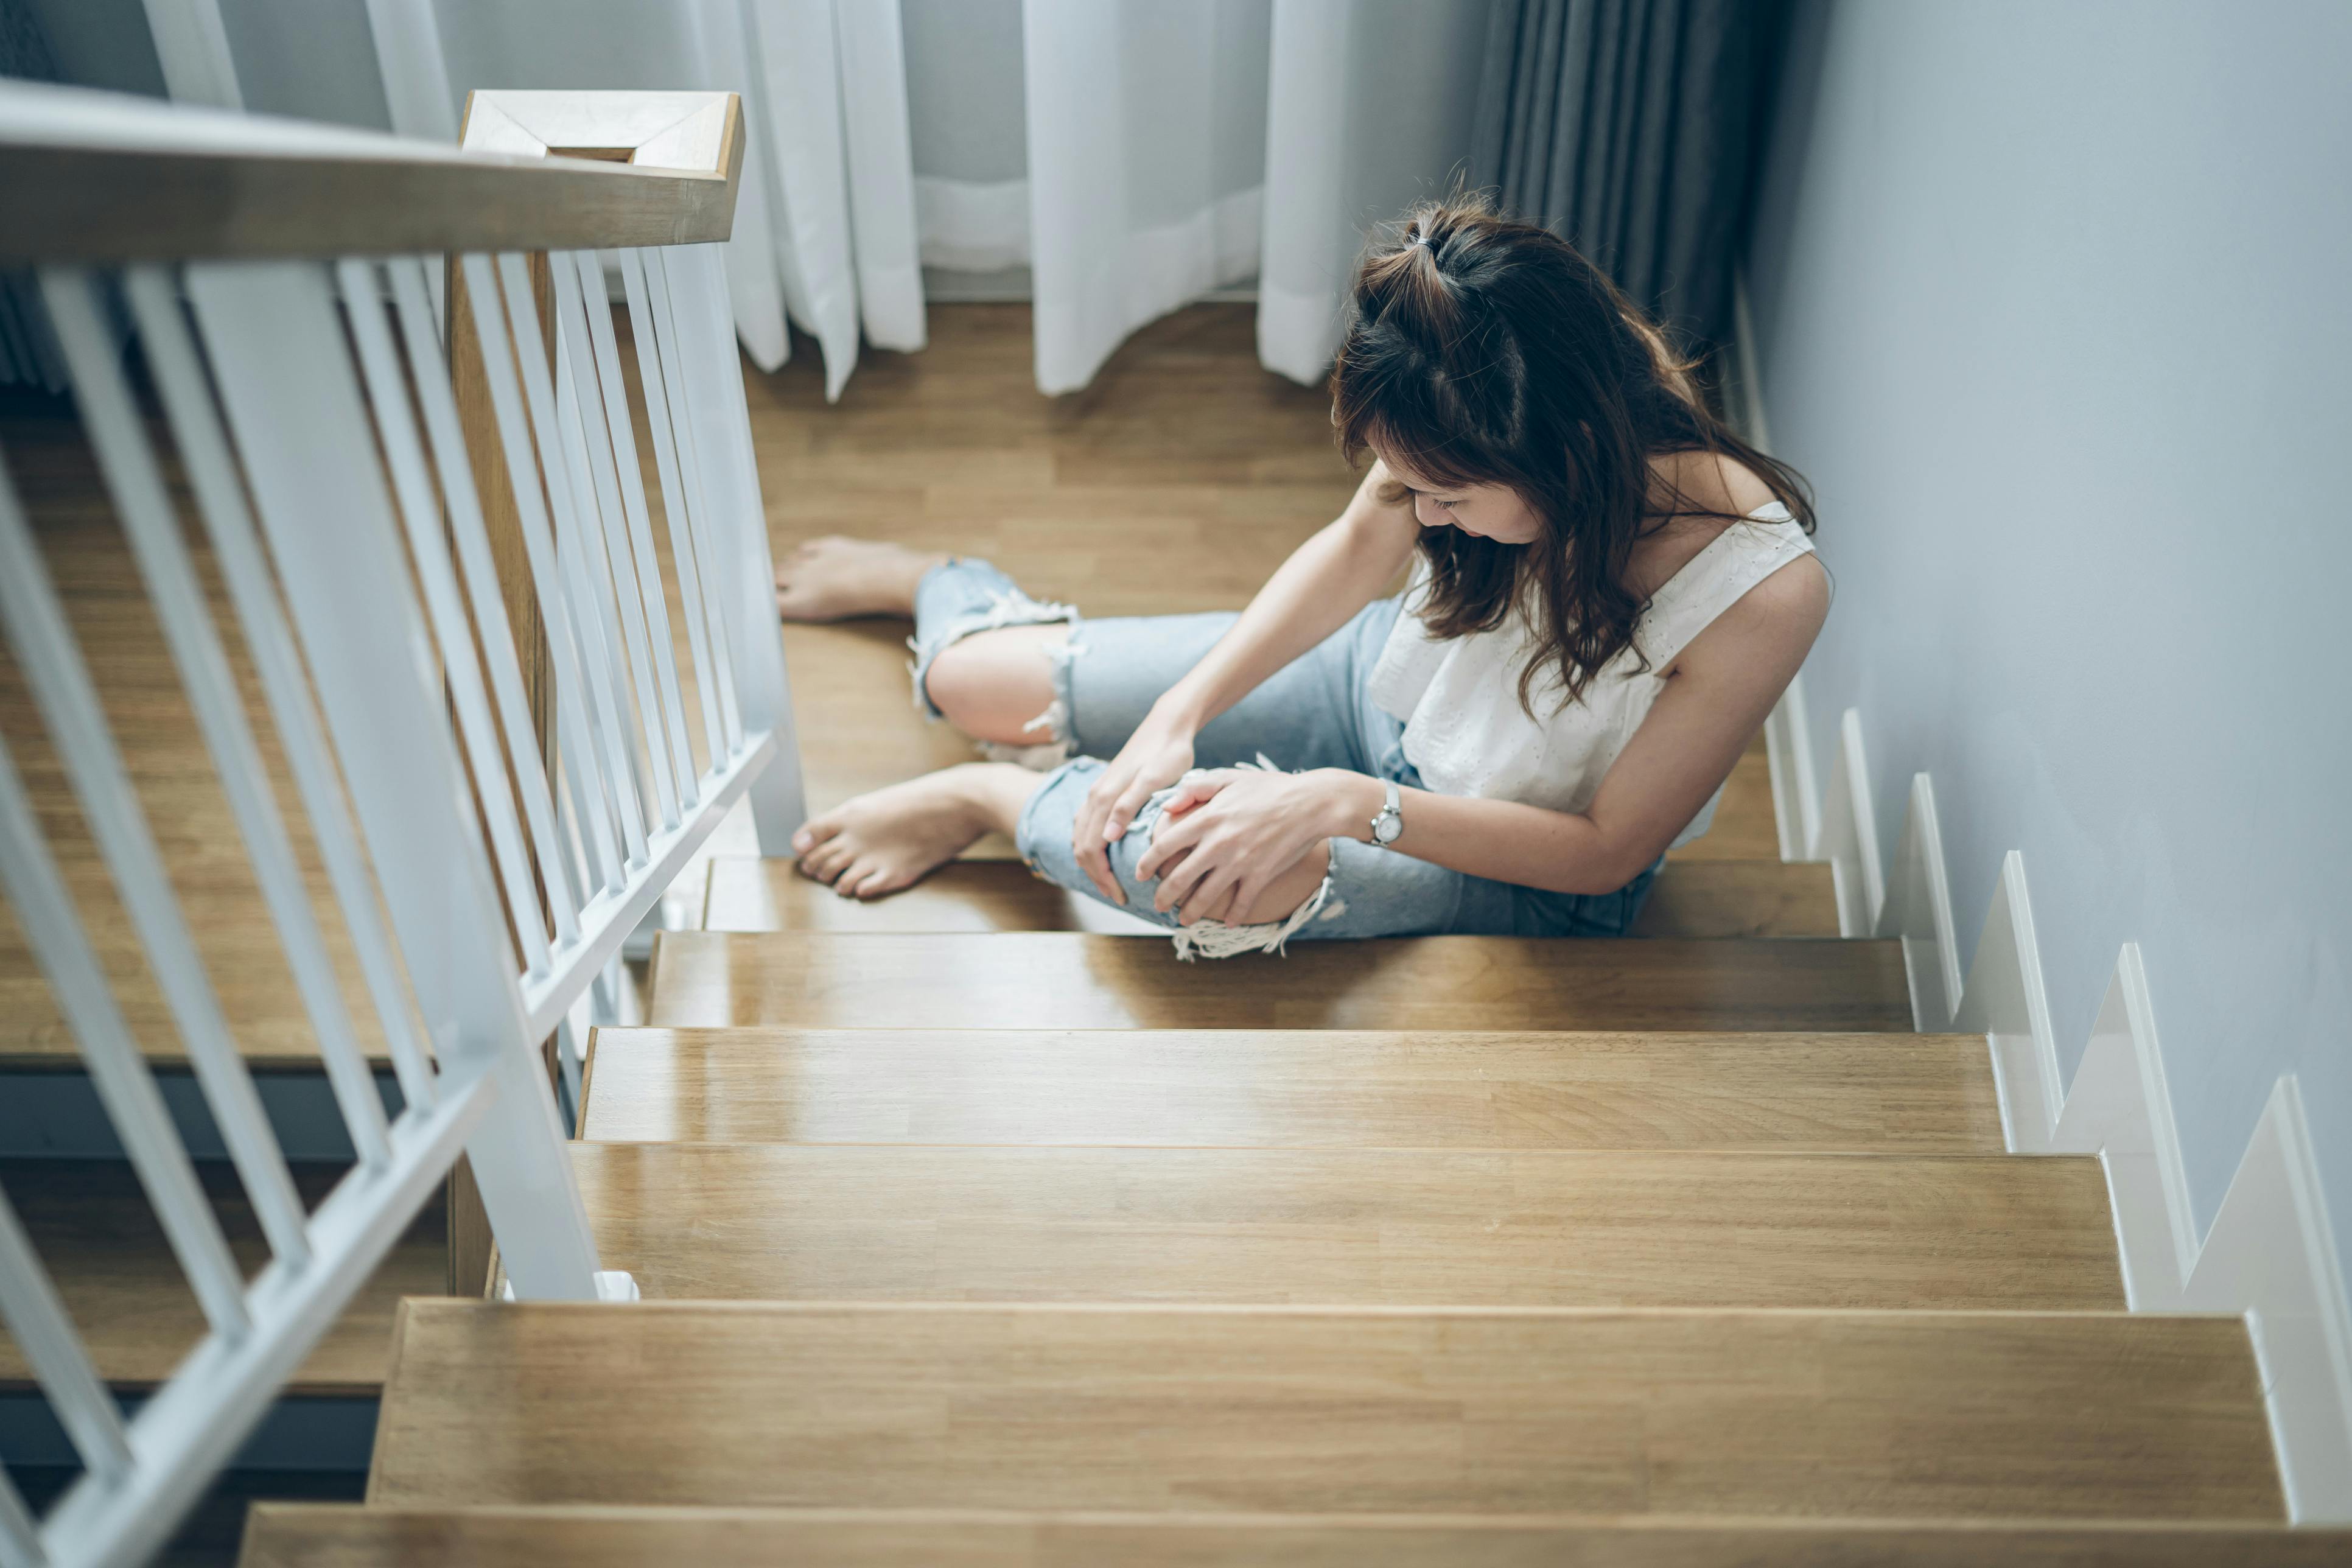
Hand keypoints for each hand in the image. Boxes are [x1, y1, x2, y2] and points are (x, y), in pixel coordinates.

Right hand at [1073, 704, 1197, 902]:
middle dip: (1097, 877)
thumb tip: (1106, 839)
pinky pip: (1086, 824)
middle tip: (1119, 897)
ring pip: (1081, 836)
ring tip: (1112, 882)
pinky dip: (1091, 845)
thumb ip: (1128, 807)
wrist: (1168, 724)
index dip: (1103, 877)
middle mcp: (1095, 797)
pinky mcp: (1106, 789)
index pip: (1090, 849)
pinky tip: (1105, 854)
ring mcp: (1098, 792)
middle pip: (1081, 847)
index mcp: (1104, 798)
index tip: (1122, 897)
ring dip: (1092, 863)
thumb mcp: (1153, 780)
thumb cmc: (1167, 753)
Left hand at [1132, 767, 1353, 924]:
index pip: (1165, 845)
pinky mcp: (1261, 875)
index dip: (1148, 863)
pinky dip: (1233, 916)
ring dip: (1191, 912)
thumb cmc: (1269, 787)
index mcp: (1207, 818)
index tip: (1140, 874)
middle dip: (1164, 896)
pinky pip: (1242, 902)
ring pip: (1206, 896)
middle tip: (1158, 905)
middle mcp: (1218, 843)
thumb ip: (1194, 789)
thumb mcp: (1228, 777)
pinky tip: (1228, 923)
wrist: (1310, 803)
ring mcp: (1239, 862)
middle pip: (1180, 878)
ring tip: (1183, 920)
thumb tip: (1166, 806)